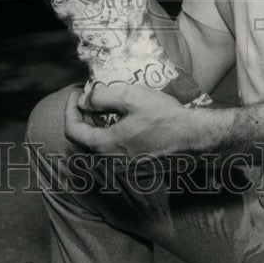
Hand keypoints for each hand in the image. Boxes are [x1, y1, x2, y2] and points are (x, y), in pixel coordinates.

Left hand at [64, 82, 225, 158]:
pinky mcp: (135, 169)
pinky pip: (113, 154)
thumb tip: (84, 100)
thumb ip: (101, 97)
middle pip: (83, 141)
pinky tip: (122, 124)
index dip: (69, 109)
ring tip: (104, 109)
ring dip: (96, 128)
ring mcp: (123, 169)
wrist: (194, 138)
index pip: (73, 130)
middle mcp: (110, 163)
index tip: (76, 92)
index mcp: (105, 146)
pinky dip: (110, 138)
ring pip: (98, 148)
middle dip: (82, 117)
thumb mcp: (132, 97)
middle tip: (89, 99)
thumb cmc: (165, 116)